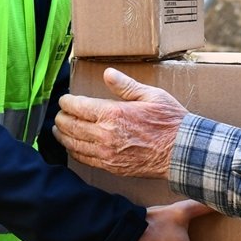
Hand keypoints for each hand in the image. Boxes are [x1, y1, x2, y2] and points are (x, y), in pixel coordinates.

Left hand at [54, 68, 187, 178]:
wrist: (182, 151)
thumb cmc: (170, 121)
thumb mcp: (151, 96)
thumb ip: (126, 85)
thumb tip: (107, 73)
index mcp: (113, 113)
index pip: (77, 106)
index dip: (66, 102)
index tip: (64, 100)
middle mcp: (105, 134)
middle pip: (70, 125)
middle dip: (61, 118)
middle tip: (60, 114)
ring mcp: (106, 153)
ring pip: (73, 144)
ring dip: (63, 135)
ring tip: (58, 130)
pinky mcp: (111, 167)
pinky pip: (84, 159)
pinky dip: (74, 151)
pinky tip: (72, 146)